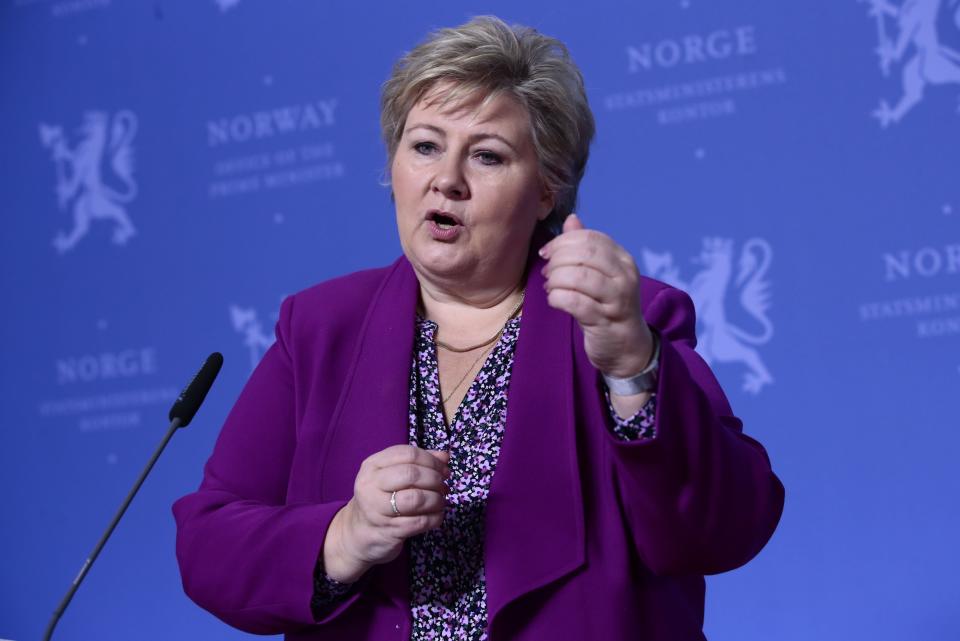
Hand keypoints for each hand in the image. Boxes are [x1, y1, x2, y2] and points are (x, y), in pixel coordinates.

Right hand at [323, 445, 448, 582]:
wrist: (358, 534)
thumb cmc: (381, 498)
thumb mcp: (393, 476)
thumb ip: (418, 463)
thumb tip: (444, 456)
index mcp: (372, 465)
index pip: (407, 454)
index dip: (431, 460)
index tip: (444, 470)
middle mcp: (370, 485)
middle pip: (411, 474)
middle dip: (435, 479)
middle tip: (443, 487)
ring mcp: (376, 510)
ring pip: (416, 499)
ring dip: (436, 500)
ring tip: (441, 501)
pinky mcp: (387, 531)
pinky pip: (419, 522)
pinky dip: (435, 518)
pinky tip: (437, 516)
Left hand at [539, 214, 653, 378]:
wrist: (627, 347)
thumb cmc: (609, 306)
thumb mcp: (601, 274)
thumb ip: (586, 247)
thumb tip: (571, 219)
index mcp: (624, 260)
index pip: (591, 238)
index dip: (563, 241)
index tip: (546, 253)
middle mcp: (625, 276)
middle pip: (585, 254)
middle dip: (558, 259)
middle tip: (547, 271)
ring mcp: (617, 299)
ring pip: (579, 277)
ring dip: (556, 280)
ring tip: (550, 286)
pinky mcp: (604, 321)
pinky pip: (574, 302)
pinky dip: (557, 298)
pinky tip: (554, 300)